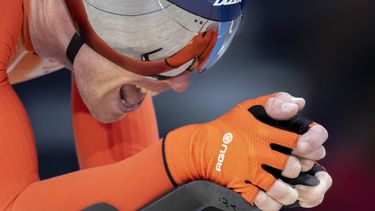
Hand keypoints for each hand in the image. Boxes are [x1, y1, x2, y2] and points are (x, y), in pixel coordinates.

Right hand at [163, 92, 329, 209]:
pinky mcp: (239, 186)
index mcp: (262, 132)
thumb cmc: (224, 127)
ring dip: (289, 191)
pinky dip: (272, 203)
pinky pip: (261, 201)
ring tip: (291, 189)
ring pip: (279, 187)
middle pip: (291, 166)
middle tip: (298, 169)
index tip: (308, 151)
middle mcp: (257, 152)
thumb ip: (274, 102)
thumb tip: (298, 104)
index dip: (309, 147)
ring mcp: (248, 171)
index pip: (297, 141)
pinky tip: (274, 200)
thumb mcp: (248, 108)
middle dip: (298, 169)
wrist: (198, 147)